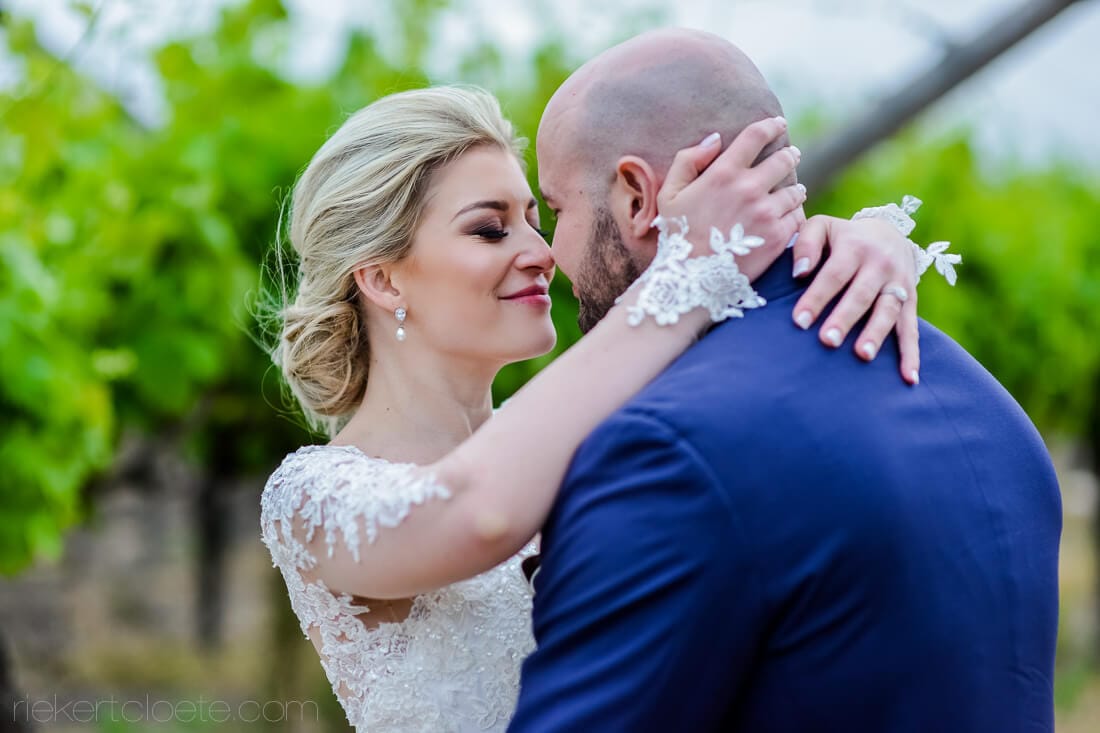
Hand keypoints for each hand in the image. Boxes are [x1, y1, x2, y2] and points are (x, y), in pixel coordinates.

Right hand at [656, 117, 805, 279]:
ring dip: (795, 189)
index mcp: (723, 173)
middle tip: (791, 156)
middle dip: (790, 156)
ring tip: (792, 193)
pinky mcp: (778, 237)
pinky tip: (788, 217)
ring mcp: (767, 213)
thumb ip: (688, 160)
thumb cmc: (676, 237)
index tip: (779, 124)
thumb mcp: (668, 194)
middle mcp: (749, 188)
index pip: (757, 136)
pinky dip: (794, 215)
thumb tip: (716, 139)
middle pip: (785, 160)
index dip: (771, 126)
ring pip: (796, 190)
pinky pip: (797, 217)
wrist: (691, 281)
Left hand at [790, 215, 920, 383]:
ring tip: (862, 355)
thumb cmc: (843, 236)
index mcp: (855, 247)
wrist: (889, 232)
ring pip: (888, 311)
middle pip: (861, 295)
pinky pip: (912, 328)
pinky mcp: (911, 301)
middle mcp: (880, 264)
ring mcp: (899, 284)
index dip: (816, 298)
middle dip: (844, 318)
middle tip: (827, 341)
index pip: (833, 275)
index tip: (799, 321)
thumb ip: (806, 243)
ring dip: (876, 334)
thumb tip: (799, 273)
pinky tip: (909, 377)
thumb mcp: (823, 226)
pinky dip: (912, 354)